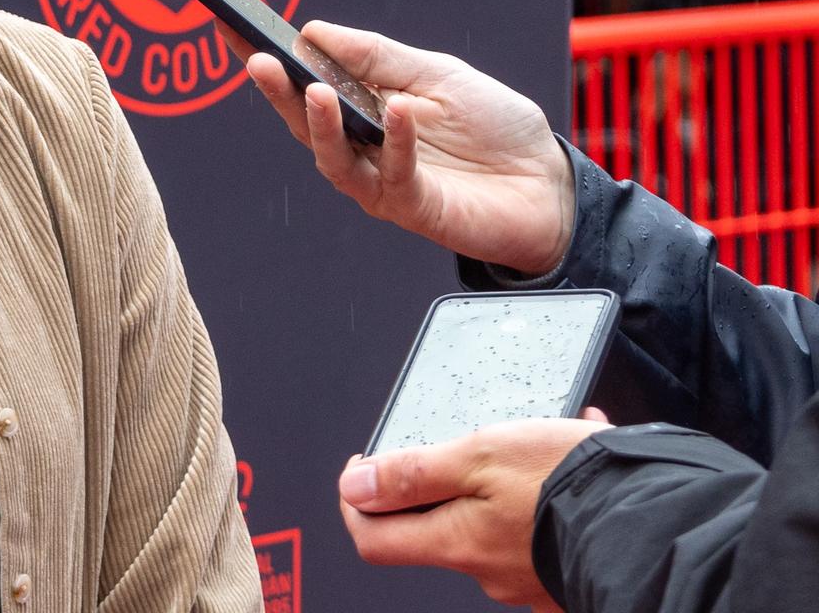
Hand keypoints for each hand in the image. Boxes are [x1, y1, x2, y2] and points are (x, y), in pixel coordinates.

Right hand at [228, 21, 574, 275]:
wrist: (549, 183)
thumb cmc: (495, 129)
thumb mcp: (437, 73)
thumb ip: (377, 56)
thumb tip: (314, 31)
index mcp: (363, 111)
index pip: (305, 84)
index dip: (269, 62)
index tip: (235, 31)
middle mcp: (362, 149)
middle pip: (305, 123)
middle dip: (278, 93)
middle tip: (259, 62)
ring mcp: (383, 182)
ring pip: (333, 158)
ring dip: (320, 124)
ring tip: (315, 90)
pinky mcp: (413, 207)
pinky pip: (394, 174)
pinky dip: (395, 141)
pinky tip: (397, 111)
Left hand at [337, 410, 611, 610]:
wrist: (662, 519)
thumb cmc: (571, 485)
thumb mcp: (478, 455)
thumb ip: (412, 474)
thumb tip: (355, 488)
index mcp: (457, 542)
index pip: (373, 539)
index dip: (357, 502)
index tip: (365, 468)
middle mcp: (488, 571)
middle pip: (433, 530)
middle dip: (438, 484)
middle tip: (460, 444)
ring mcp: (529, 578)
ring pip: (494, 523)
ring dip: (504, 481)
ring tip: (540, 440)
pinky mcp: (567, 571)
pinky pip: (543, 529)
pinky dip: (549, 494)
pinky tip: (572, 456)